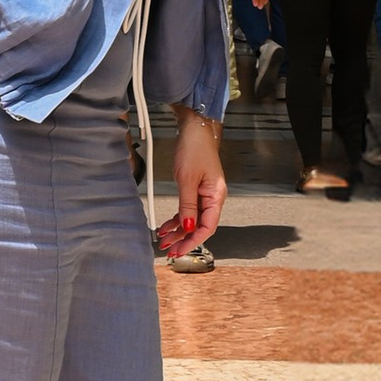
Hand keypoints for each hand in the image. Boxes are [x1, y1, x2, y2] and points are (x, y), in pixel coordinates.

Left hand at [172, 110, 225, 244]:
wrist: (195, 130)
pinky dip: (177, 219)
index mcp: (216, 196)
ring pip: (192, 220)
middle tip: (170, 251)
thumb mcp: (187, 179)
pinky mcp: (196, 190)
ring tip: (164, 241)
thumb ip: (187, 205)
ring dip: (178, 232)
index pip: (207, 226)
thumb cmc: (195, 148)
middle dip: (184, 240)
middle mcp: (213, 198)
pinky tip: (166, 226)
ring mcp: (204, 195)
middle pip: (200, 226)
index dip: (193, 241)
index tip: (180, 250)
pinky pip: (187, 210)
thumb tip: (187, 226)